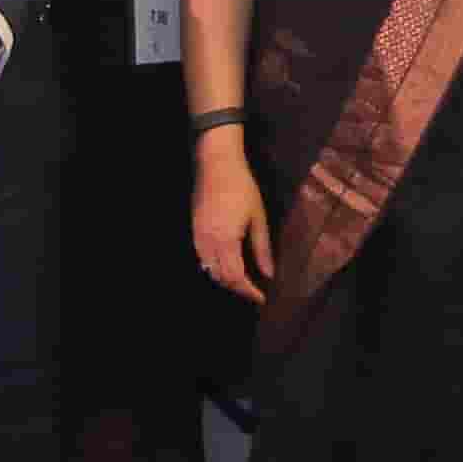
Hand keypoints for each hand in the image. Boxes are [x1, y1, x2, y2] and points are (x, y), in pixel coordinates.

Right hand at [192, 138, 271, 300]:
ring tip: (243, 281)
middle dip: (238, 288)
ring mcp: (198, 236)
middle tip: (254, 291)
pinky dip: (213, 267)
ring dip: (225, 279)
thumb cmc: (242, 187)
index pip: (236, 277)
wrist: (216, 164)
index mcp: (227, 239)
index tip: (261, 297)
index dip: (249, 291)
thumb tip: (269, 273)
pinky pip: (202, 257)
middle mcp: (209, 241)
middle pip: (221, 277)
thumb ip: (262, 247)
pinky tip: (226, 264)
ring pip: (209, 269)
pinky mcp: (194, 229)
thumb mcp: (258, 217)